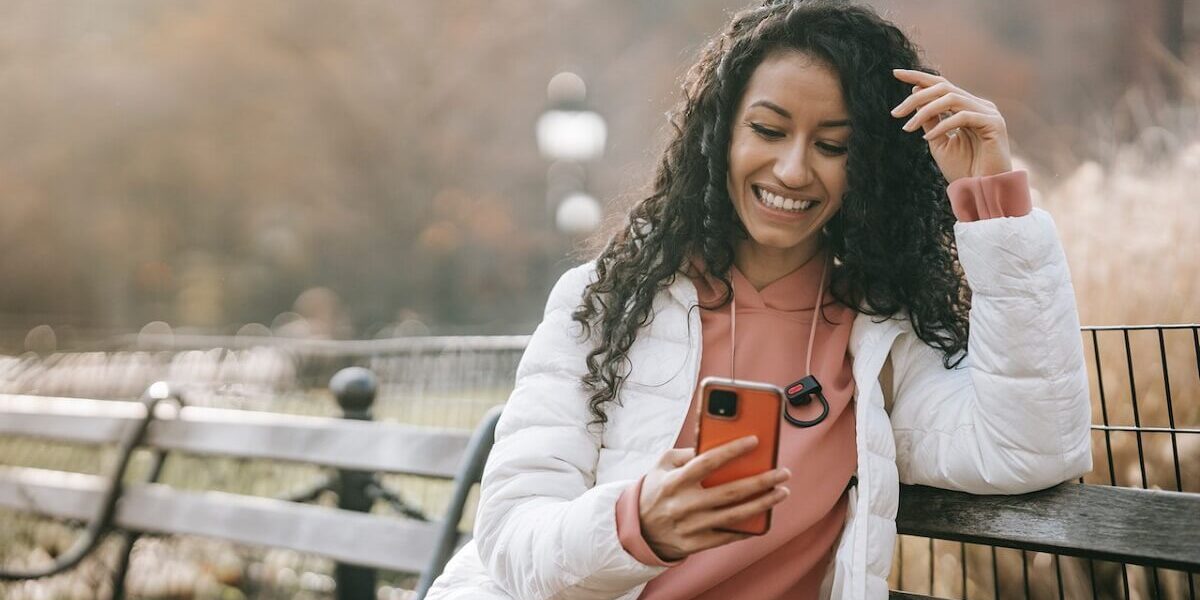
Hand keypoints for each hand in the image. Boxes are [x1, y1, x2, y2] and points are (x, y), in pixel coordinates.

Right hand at [638, 436, 790, 561]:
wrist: (638, 529)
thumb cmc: (656, 490)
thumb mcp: (662, 465)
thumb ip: (686, 453)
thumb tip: (717, 444)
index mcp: (675, 481)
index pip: (707, 462)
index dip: (732, 450)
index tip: (755, 441)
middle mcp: (684, 504)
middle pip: (730, 492)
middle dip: (761, 481)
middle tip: (783, 472)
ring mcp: (691, 526)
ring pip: (735, 515)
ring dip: (763, 504)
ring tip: (782, 492)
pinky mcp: (696, 544)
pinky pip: (728, 536)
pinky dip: (748, 527)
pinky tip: (764, 517)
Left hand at [890, 68, 1012, 182]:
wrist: (983, 191)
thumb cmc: (963, 170)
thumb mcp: (938, 141)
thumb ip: (929, 119)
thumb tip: (916, 93)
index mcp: (967, 107)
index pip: (942, 85)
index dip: (919, 77)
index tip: (895, 73)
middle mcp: (979, 105)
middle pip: (944, 87)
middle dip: (916, 97)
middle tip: (895, 113)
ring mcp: (989, 113)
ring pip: (951, 98)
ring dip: (925, 111)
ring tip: (908, 127)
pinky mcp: (994, 124)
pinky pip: (962, 116)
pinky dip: (942, 125)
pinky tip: (927, 137)